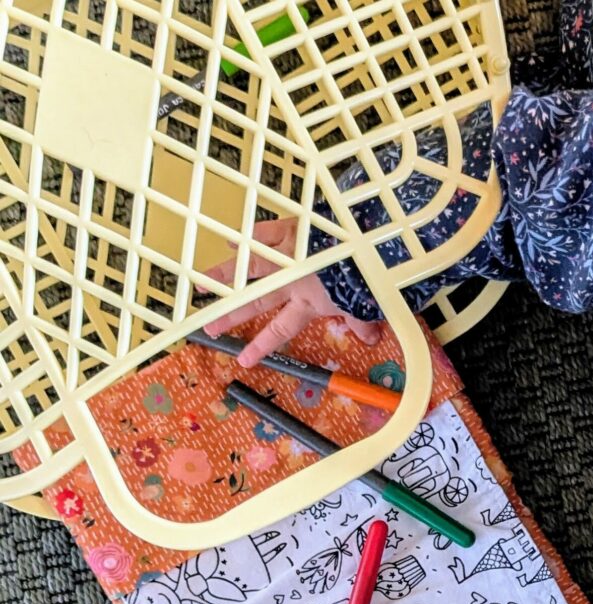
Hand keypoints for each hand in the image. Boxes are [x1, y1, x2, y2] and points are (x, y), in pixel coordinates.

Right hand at [201, 218, 375, 367]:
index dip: (261, 346)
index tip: (242, 360)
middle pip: (254, 302)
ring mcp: (286, 255)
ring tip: (199, 283)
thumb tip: (371, 342)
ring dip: (223, 276)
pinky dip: (248, 236)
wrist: (362, 242)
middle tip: (207, 326)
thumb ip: (362, 323)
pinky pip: (264, 233)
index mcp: (307, 303)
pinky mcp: (289, 231)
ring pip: (249, 268)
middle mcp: (290, 282)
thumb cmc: (362, 278)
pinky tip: (230, 241)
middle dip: (230, 316)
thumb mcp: (363, 305)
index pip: (280, 330)